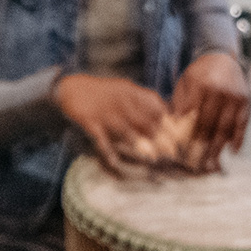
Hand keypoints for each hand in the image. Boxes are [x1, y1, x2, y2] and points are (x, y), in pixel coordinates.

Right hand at [54, 74, 169, 172]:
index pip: (156, 106)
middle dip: (160, 138)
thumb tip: (168, 114)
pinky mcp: (90, 122)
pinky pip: (102, 140)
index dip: (169, 122)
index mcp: (131, 93)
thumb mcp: (125, 90)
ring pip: (127, 132)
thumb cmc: (103, 93)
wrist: (71, 88)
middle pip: (145, 122)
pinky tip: (116, 162)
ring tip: (153, 159)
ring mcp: (106, 113)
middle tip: (172, 154)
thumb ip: (144, 101)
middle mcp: (121, 102)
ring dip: (140, 146)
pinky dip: (108, 152)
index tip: (180, 137)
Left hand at [170, 52, 249, 169]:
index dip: (186, 137)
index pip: (192, 118)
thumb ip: (180, 104)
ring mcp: (234, 97)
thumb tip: (173, 130)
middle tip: (194, 165)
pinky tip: (232, 151)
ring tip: (211, 164)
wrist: (221, 57)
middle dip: (201, 147)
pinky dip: (238, 139)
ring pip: (225, 128)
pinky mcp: (246, 101)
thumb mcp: (184, 84)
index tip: (181, 154)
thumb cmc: (199, 74)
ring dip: (218, 148)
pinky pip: (242, 124)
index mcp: (200, 86)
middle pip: (208, 126)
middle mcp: (219, 91)